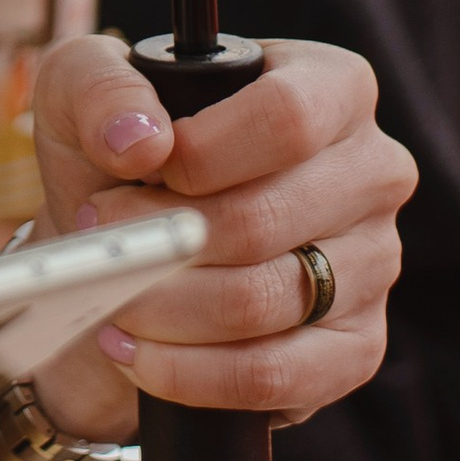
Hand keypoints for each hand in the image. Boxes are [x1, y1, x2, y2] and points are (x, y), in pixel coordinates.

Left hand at [21, 34, 413, 443]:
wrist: (131, 241)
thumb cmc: (119, 148)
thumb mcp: (84, 84)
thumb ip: (100, 86)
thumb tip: (138, 141)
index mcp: (331, 86)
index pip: (288, 117)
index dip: (203, 152)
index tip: (138, 169)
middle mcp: (372, 172)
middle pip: (265, 219)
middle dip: (161, 239)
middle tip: (99, 237)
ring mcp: (375, 265)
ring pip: (263, 303)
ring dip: (163, 307)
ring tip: (110, 291)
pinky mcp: (355, 347)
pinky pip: (275, 376)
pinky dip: (190, 373)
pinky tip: (138, 352)